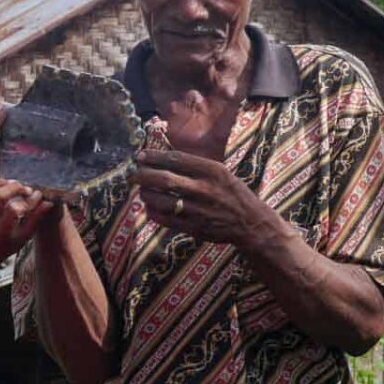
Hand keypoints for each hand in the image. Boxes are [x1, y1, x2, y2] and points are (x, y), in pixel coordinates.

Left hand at [0, 179, 54, 258]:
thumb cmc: (10, 242)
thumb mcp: (25, 235)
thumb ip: (36, 218)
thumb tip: (48, 202)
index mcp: (2, 229)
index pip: (13, 210)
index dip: (28, 201)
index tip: (38, 196)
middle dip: (16, 188)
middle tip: (27, 189)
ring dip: (3, 182)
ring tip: (15, 184)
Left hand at [129, 150, 291, 248]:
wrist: (251, 223)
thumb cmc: (234, 193)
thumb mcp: (221, 172)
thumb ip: (196, 166)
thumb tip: (165, 159)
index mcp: (211, 170)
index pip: (175, 159)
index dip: (154, 157)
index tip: (140, 156)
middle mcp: (203, 189)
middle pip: (164, 179)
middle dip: (143, 175)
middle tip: (133, 174)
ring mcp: (197, 209)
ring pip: (161, 201)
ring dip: (145, 194)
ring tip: (141, 190)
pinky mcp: (194, 227)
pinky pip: (165, 219)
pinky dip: (153, 212)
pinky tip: (150, 207)